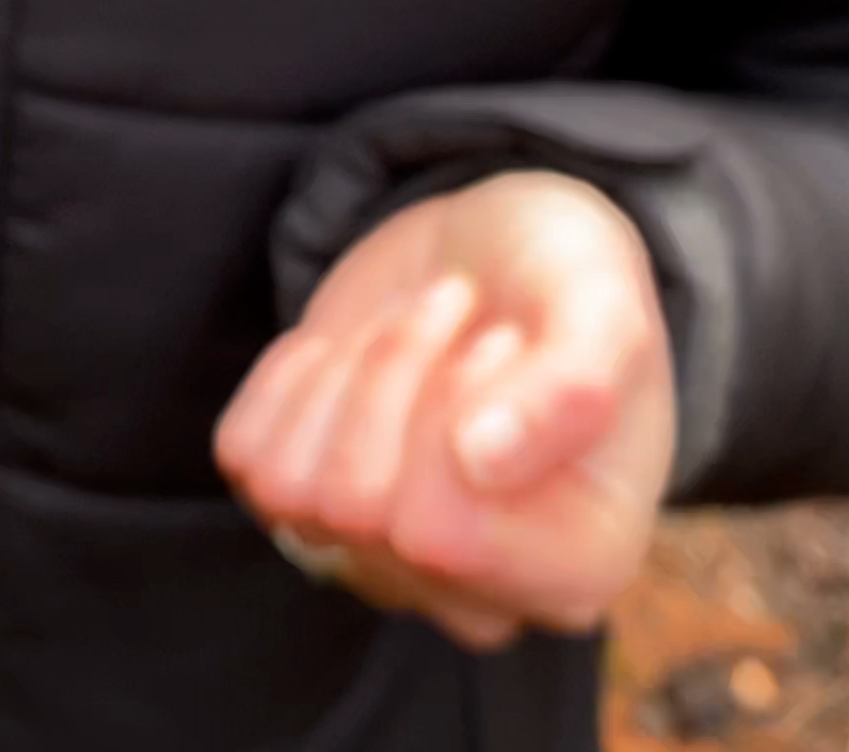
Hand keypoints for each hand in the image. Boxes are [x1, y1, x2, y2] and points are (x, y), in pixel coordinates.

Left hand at [213, 169, 673, 649]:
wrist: (497, 252)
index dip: (449, 413)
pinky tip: (357, 352)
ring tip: (415, 326)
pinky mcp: (303, 511)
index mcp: (578, 567)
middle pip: (358, 506)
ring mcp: (380, 561)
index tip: (502, 339)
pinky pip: (245, 455)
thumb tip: (479, 463)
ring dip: (347, 369)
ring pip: (293, 486)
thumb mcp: (604, 301)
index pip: (445, 534)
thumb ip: (571, 385)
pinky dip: (291, 376)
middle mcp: (475, 595)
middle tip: (458, 309)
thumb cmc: (566, 282)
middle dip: (397, 371)